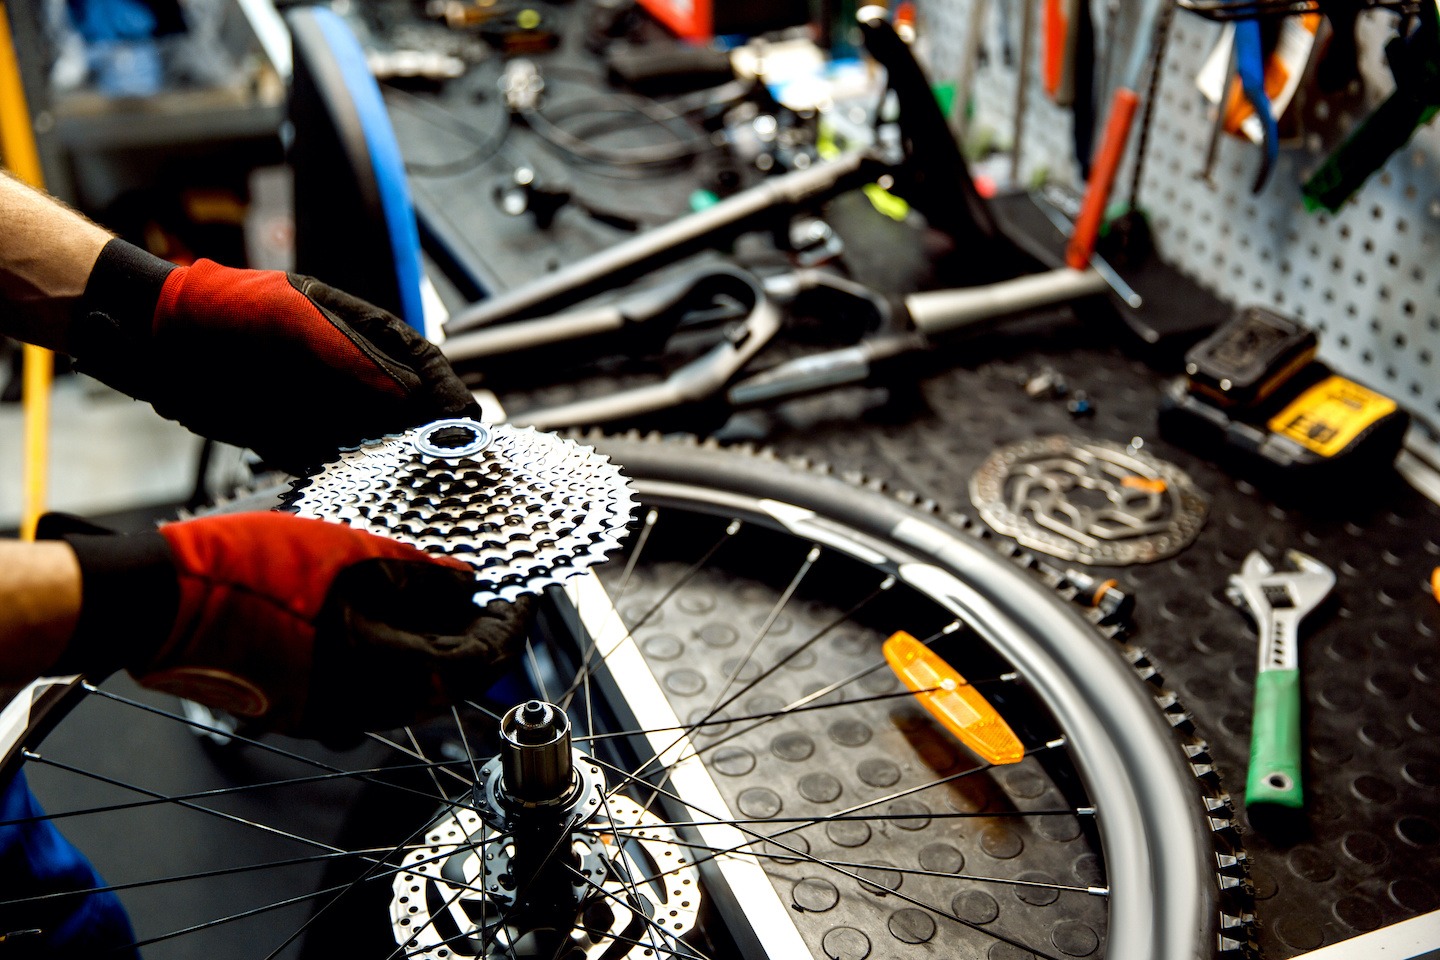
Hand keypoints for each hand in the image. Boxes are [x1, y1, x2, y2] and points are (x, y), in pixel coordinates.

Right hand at [41, 512, 528, 738]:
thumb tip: (467, 582)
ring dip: (432, 642)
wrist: (160, 603)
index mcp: (387, 674)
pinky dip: (389, 651)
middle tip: (490, 593)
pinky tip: (385, 610)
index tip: (525, 596)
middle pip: (447, 681)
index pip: (481, 661)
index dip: (513, 625)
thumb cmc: (249, 574)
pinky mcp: (296, 705)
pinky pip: (364, 685)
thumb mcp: (353, 553)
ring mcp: (326, 713)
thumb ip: (421, 573)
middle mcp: (362, 709)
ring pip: (406, 685)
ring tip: (442, 593)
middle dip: (476, 634)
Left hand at [69, 240, 476, 472]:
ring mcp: (327, 406)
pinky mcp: (299, 438)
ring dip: (385, 460)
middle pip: (407, 409)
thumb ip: (359, 361)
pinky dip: (341, 473)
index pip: (422, 362)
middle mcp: (352, 372)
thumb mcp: (300, 327)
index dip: (447, 392)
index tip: (464, 420)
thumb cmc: (227, 313)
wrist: (157, 342)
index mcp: (363, 332)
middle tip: (441, 462)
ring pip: (375, 441)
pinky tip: (345, 479)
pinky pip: (333, 461)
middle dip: (425, 436)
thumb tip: (416, 400)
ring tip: (397, 478)